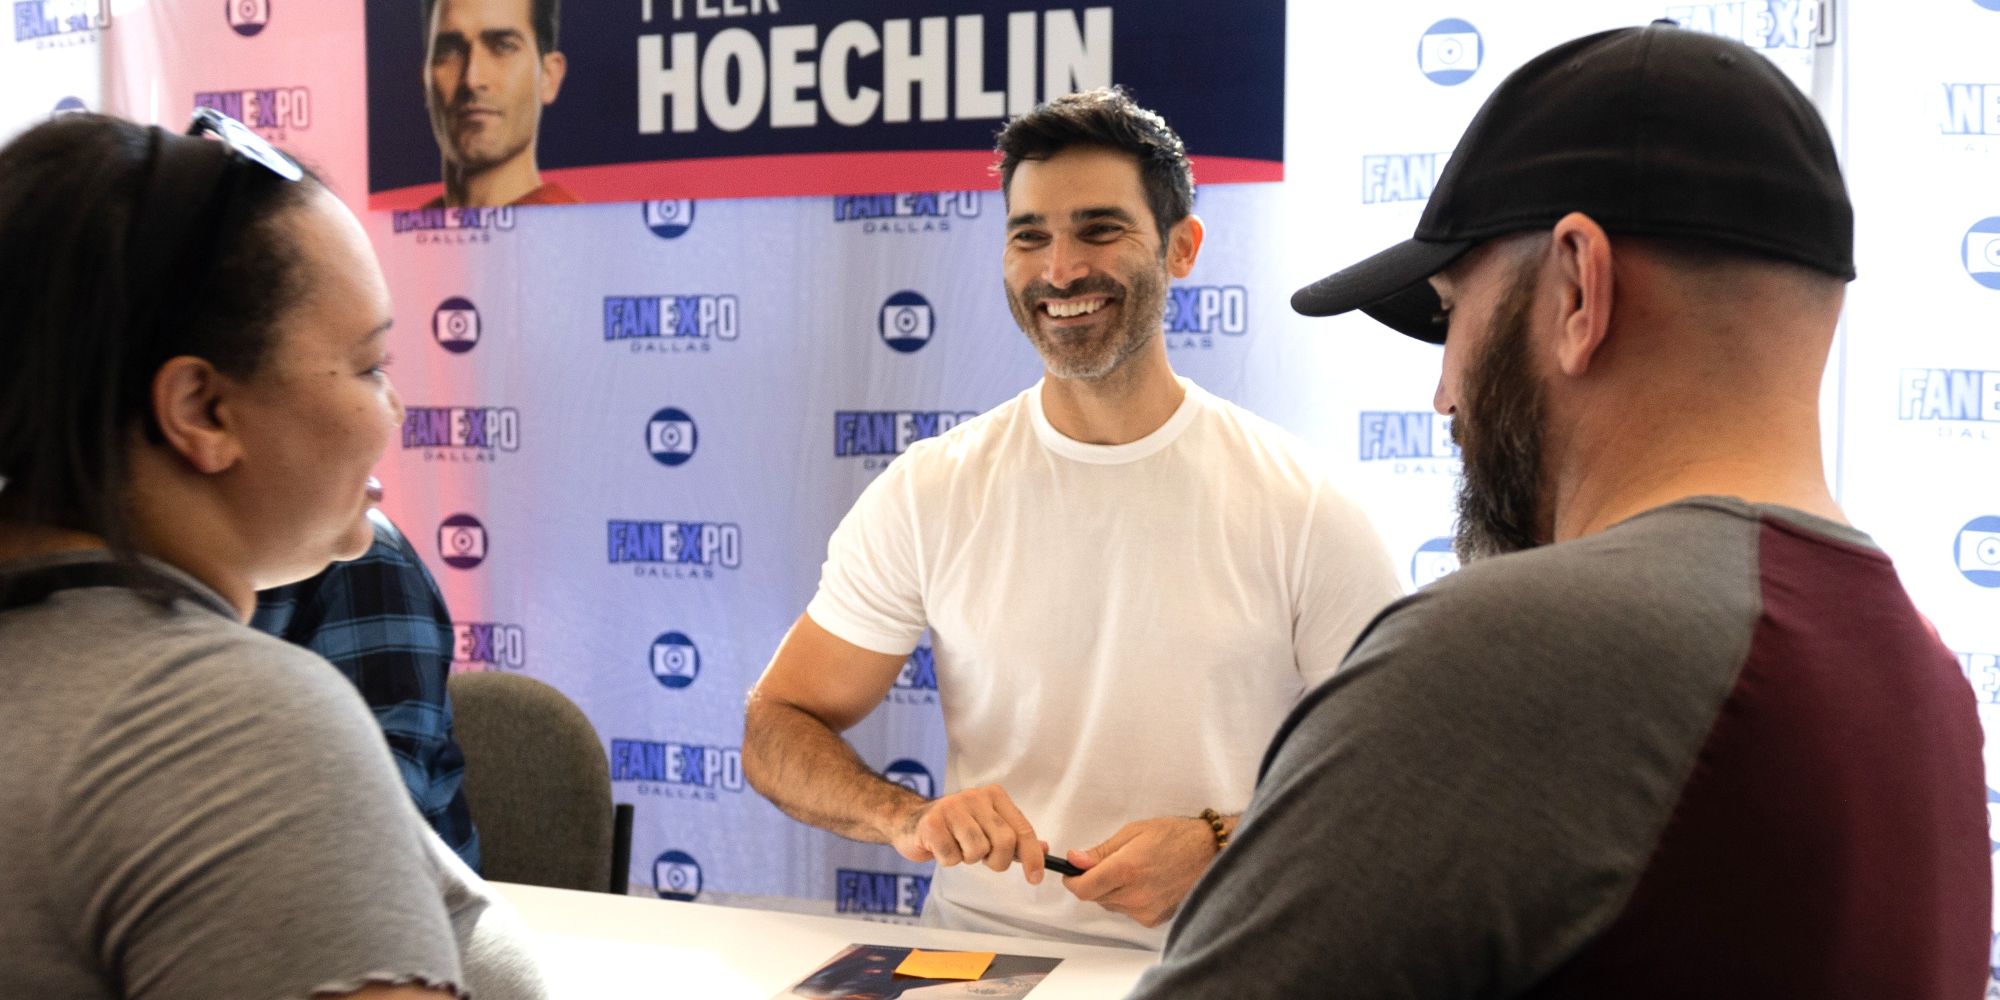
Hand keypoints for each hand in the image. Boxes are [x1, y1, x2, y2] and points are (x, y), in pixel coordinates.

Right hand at [890, 784, 1045, 884]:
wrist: (910, 821)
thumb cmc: (954, 827)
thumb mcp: (988, 827)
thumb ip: (1015, 836)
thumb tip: (1045, 849)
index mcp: (994, 796)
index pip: (1022, 829)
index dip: (1032, 856)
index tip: (1035, 878)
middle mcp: (975, 797)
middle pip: (1004, 842)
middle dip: (997, 861)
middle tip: (983, 858)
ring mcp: (952, 807)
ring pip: (978, 851)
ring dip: (969, 858)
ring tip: (958, 846)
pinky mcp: (932, 823)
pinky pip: (953, 858)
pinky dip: (948, 860)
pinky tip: (941, 847)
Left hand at [1060, 817, 1217, 926]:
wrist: (1210, 853)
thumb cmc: (1175, 837)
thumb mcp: (1133, 832)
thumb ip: (1101, 851)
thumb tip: (1074, 860)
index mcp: (1126, 869)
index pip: (1082, 889)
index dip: (1072, 880)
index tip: (1072, 872)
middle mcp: (1134, 895)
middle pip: (1095, 897)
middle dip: (1095, 881)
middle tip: (1112, 862)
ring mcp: (1145, 910)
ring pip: (1111, 904)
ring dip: (1112, 890)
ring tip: (1135, 869)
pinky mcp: (1154, 920)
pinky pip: (1128, 911)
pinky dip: (1129, 898)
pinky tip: (1146, 882)